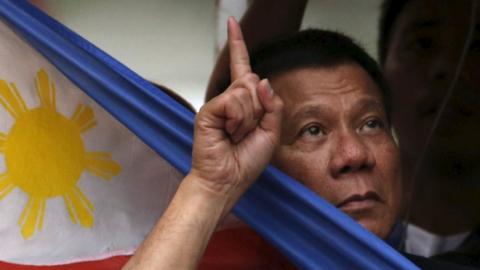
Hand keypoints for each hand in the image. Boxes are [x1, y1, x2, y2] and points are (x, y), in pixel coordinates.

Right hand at [189, 17, 282, 212]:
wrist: (227, 180)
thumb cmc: (246, 161)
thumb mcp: (271, 132)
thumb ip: (271, 104)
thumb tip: (260, 80)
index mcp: (243, 103)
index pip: (241, 67)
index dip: (237, 45)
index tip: (232, 23)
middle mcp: (229, 99)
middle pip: (252, 80)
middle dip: (259, 108)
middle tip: (246, 131)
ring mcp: (218, 103)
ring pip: (246, 91)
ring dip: (249, 118)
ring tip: (236, 135)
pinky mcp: (209, 110)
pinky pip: (234, 101)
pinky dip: (238, 120)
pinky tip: (229, 133)